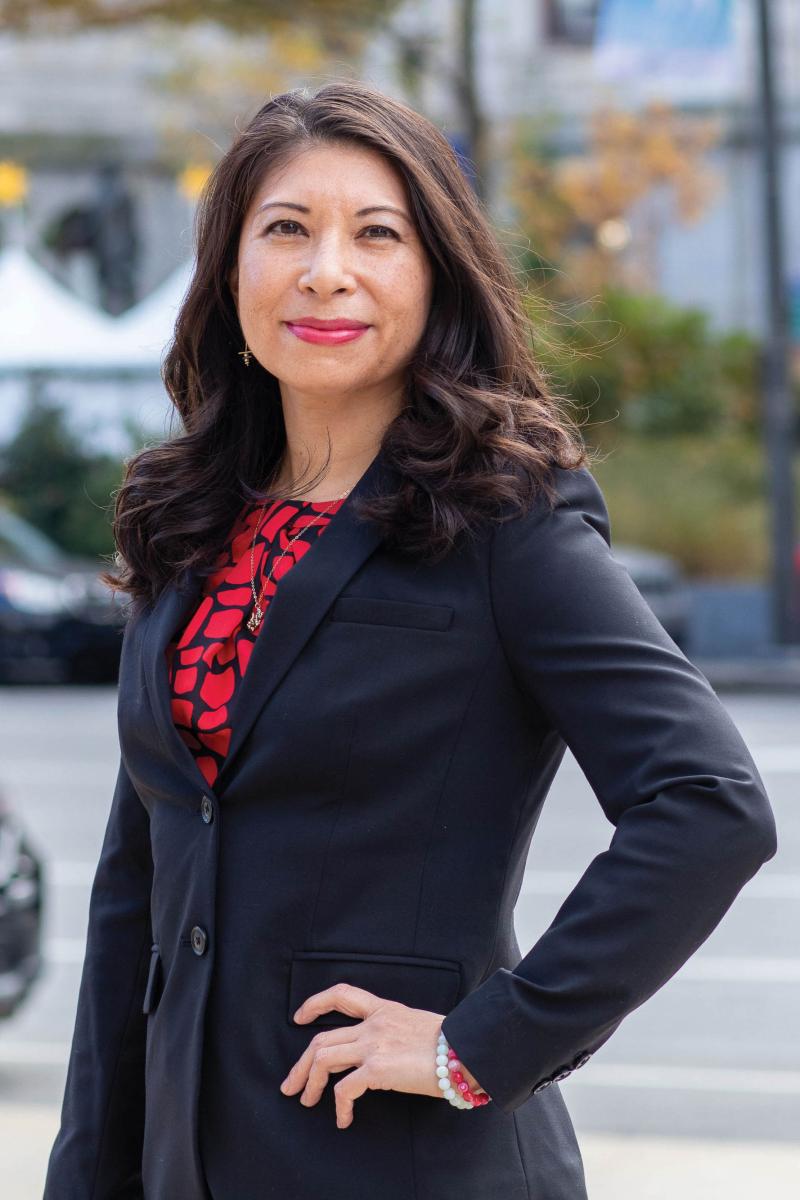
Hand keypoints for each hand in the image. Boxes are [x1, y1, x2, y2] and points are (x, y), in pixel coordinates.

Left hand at [279, 981, 482, 1127]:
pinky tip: (344, 1119)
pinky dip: (339, 1106)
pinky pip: (344, 1088)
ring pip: (324, 1059)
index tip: (300, 1018)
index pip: (342, 994)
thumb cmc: (453, 1041)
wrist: (467, 1048)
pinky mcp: (378, 1068)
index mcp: (384, 1009)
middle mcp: (373, 1023)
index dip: (316, 1004)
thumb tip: (390, 1051)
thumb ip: (397, 1031)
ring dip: (310, 1084)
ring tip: (307, 1102)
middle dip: (301, 1064)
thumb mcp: (418, 1024)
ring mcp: (373, 1044)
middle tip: (291, 1085)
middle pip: (322, 1038)